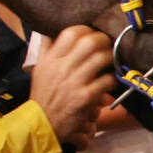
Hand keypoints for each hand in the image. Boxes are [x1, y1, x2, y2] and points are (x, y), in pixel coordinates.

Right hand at [29, 26, 115, 149]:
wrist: (42, 123)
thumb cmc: (44, 94)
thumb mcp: (39, 68)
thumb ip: (46, 48)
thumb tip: (50, 29)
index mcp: (50, 58)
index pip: (71, 33)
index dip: (86, 30)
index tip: (92, 35)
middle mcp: (62, 67)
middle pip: (89, 41)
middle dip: (103, 41)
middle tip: (108, 46)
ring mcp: (75, 82)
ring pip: (101, 58)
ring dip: (111, 57)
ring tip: (112, 61)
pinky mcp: (86, 96)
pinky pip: (107, 80)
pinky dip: (112, 78)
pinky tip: (111, 81)